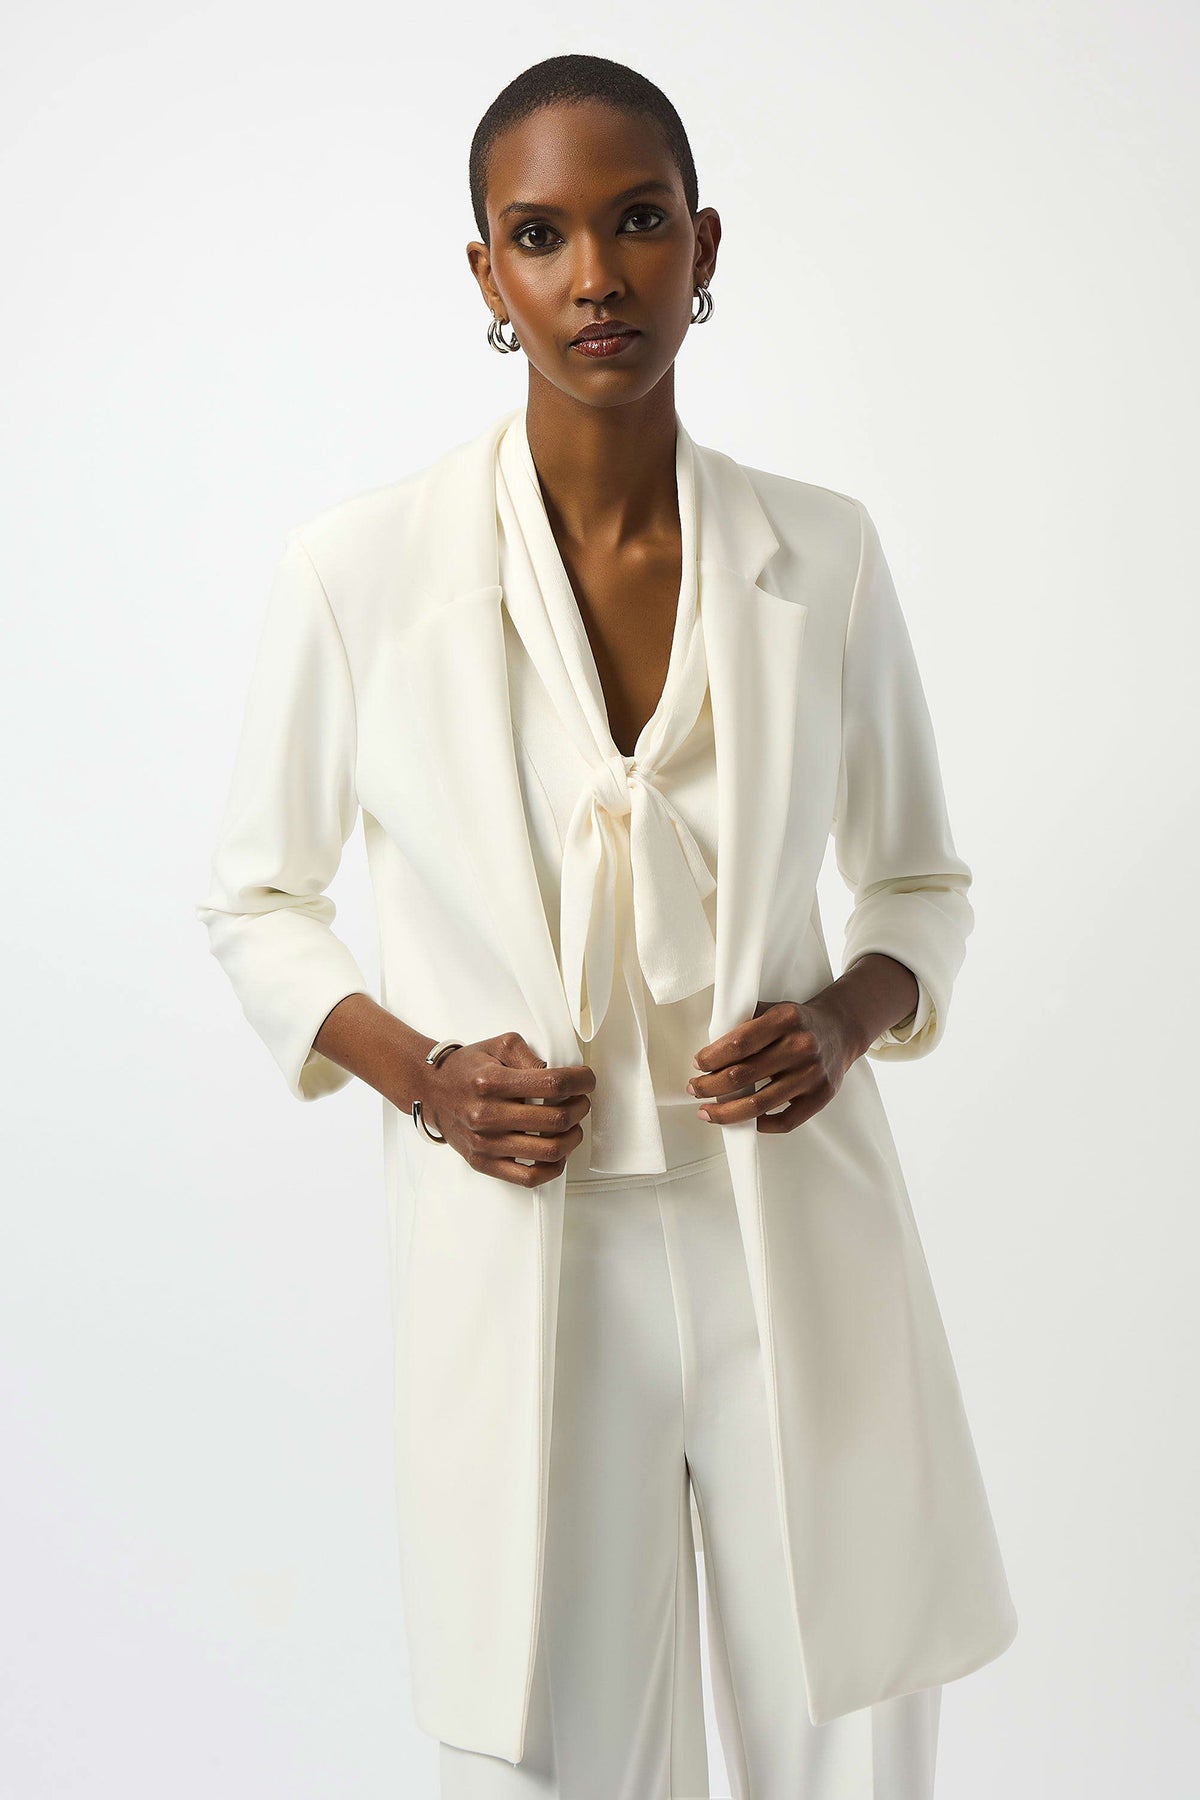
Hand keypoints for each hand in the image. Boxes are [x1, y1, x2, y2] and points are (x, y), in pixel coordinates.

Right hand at [421, 1031, 594, 1184]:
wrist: (431, 1091)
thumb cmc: (467, 1069)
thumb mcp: (498, 1046)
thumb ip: (530, 1055)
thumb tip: (558, 1075)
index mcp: (491, 1082)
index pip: (552, 1084)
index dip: (580, 1081)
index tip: (587, 1080)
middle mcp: (486, 1115)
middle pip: (556, 1120)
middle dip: (580, 1108)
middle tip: (581, 1101)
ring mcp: (485, 1143)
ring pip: (549, 1151)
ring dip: (572, 1137)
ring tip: (572, 1126)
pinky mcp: (483, 1163)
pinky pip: (529, 1178)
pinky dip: (553, 1168)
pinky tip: (557, 1153)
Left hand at [687, 998, 857, 1133]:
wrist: (840, 1030)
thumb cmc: (797, 1023)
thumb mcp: (773, 1010)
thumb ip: (743, 1025)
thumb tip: (707, 1053)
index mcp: (785, 1019)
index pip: (738, 1043)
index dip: (711, 1058)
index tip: (697, 1064)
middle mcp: (801, 1046)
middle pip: (742, 1075)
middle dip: (709, 1086)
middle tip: (694, 1089)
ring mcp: (813, 1074)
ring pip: (758, 1104)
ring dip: (725, 1112)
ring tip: (707, 1112)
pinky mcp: (821, 1096)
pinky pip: (784, 1121)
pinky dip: (760, 1125)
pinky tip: (744, 1121)